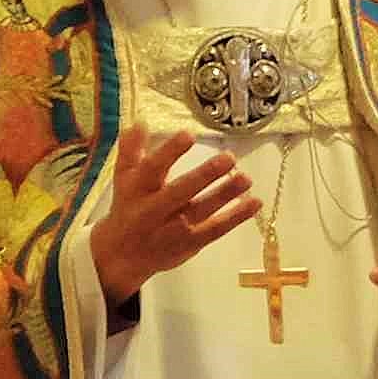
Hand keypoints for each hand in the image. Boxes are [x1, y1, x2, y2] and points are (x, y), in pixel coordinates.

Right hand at [91, 128, 255, 306]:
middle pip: (181, 191)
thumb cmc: (128, 208)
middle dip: (205, 175)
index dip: (170, 152)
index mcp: (137, 190)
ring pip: (202, 210)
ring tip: (246, 178)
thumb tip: (141, 122)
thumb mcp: (123, 179)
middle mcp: (155, 210)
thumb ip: (131, 150)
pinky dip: (236, 217)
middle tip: (228, 158)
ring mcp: (174, 229)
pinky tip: (254, 203)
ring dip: (226, 194)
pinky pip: (216, 229)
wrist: (123, 256)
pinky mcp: (191, 244)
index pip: (153, 168)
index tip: (188, 135)